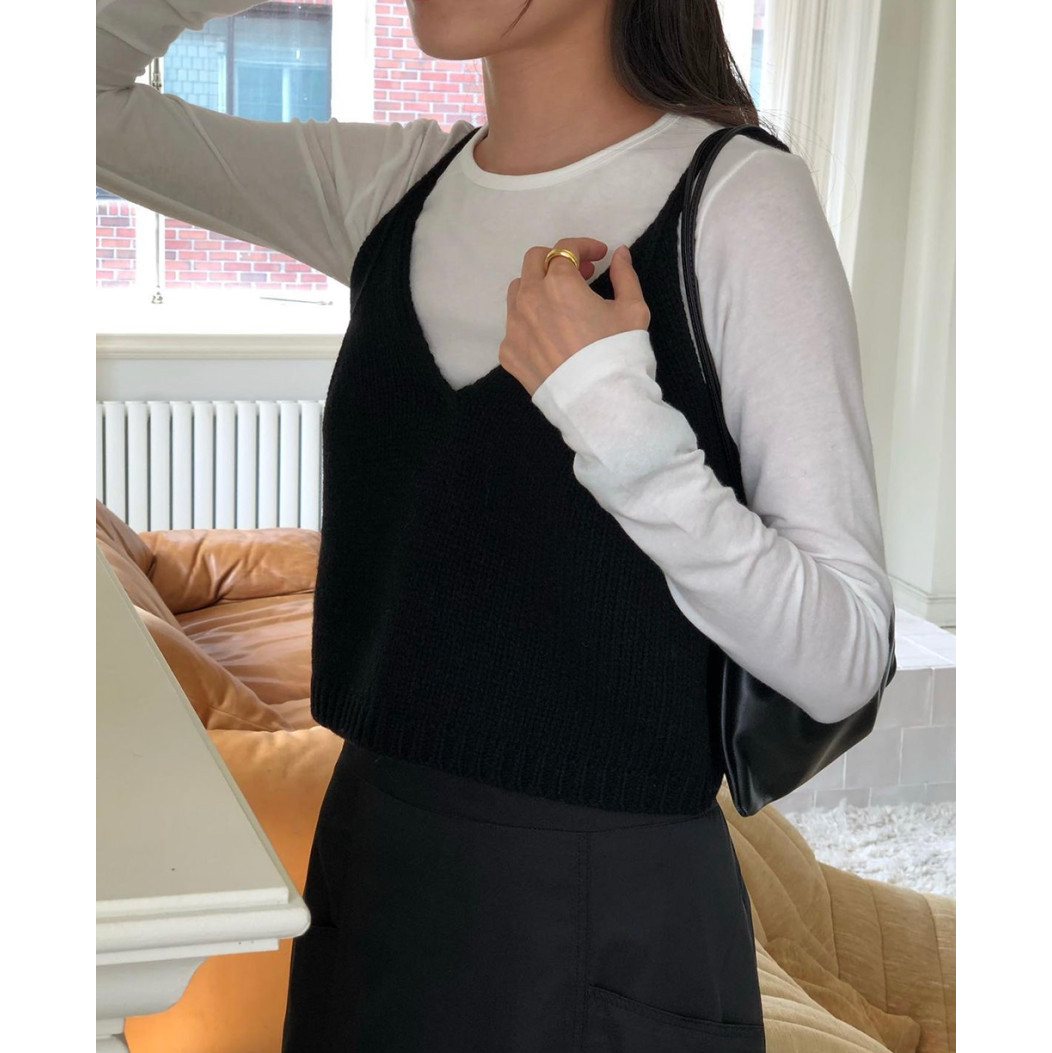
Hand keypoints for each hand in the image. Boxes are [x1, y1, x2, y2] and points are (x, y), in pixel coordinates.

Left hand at [499, 237, 650, 397]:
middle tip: (579, 275)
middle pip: (534, 262)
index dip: (585, 247)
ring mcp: (514, 327)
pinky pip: (514, 327)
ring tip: (559, 303)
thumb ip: (624, 275)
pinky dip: (529, 322)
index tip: (599, 256)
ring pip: (518, 291)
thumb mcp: (632, 309)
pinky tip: (549, 335)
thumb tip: (619, 254)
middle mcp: (529, 299)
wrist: (598, 402)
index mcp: (559, 283)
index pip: (566, 249)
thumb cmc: (618, 352)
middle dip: (556, 260)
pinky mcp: (508, 353)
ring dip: (538, 287)